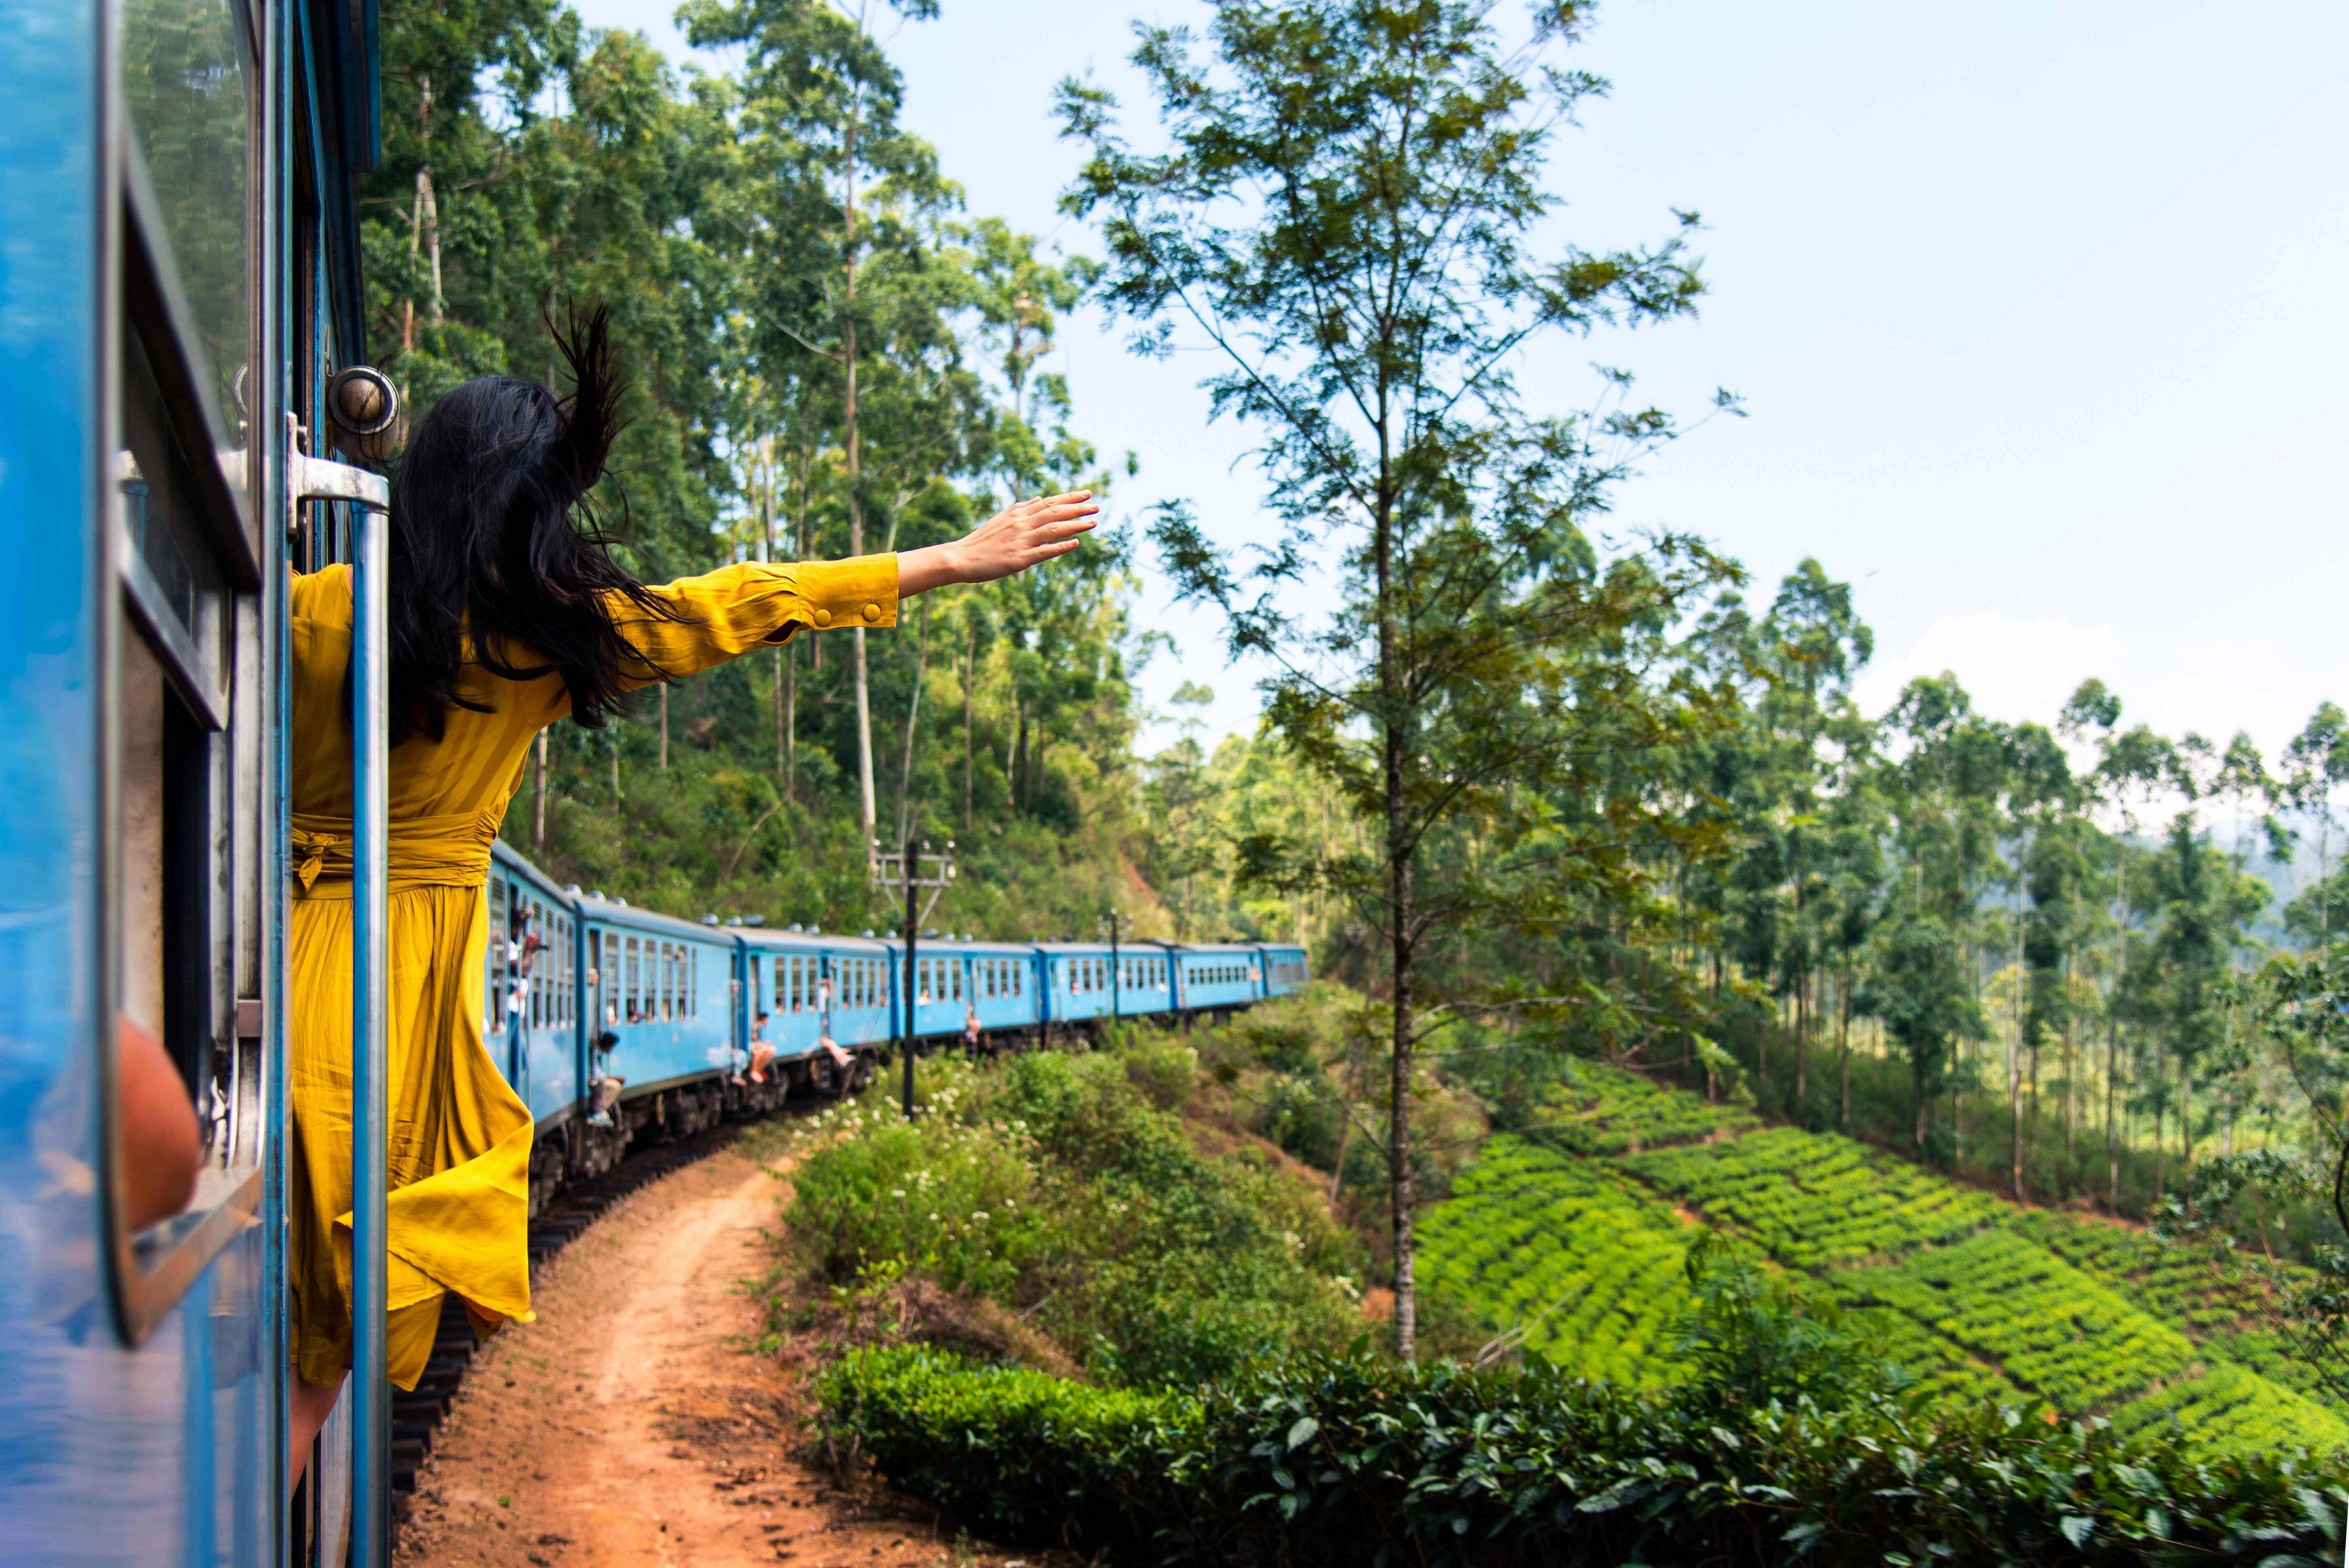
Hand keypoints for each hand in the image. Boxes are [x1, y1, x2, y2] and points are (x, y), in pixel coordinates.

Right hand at [898, 491, 1099, 596]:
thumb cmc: (981, 541)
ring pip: (1053, 529)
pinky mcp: (1020, 559)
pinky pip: (1044, 551)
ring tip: (1093, 522)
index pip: (1048, 502)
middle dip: (1077, 507)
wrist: (960, 558)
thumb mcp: (1001, 520)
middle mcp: (1021, 524)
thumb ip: (1021, 510)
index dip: (1069, 498)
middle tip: (1096, 505)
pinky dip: (1061, 546)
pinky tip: (1076, 543)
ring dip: (1074, 525)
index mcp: (1017, 513)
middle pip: (1054, 512)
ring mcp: (1021, 541)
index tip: (1086, 494)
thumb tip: (1038, 499)